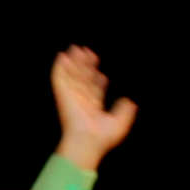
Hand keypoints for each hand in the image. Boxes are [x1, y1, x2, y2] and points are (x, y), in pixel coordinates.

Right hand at [50, 45, 137, 171]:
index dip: (97, 81)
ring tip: (76, 48)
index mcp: (93, 107)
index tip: (101, 74)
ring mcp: (71, 97)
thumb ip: (125, 111)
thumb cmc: (102, 137)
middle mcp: (81, 100)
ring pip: (72, 75)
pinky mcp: (63, 95)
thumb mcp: (120, 122)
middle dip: (85, 66)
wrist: (87, 141)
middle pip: (83, 79)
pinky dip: (60, 67)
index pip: (94, 90)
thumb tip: (130, 101)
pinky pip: (59, 78)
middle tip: (88, 53)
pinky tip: (62, 56)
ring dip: (74, 62)